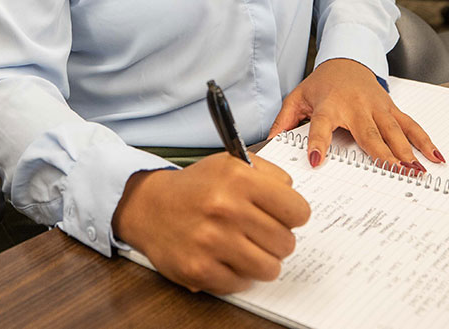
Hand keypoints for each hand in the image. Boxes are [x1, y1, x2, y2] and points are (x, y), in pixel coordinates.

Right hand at [112, 153, 308, 293]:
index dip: (293, 215)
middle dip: (277, 240)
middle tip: (259, 232)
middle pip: (286, 243)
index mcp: (238, 179)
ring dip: (261, 261)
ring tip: (246, 247)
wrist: (150, 207)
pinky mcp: (199, 270)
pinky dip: (238, 274)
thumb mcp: (232, 164)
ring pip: (270, 269)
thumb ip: (271, 176)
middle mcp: (225, 209)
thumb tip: (297, 206)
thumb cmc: (197, 187)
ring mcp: (211, 242)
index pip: (298, 211)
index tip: (283, 216)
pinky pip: (242, 284)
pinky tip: (225, 257)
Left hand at [266, 58, 441, 170]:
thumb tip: (270, 142)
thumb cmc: (322, 83)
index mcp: (329, 106)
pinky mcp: (391, 109)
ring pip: (393, 131)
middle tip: (392, 173)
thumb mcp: (298, 97)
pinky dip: (424, 141)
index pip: (320, 126)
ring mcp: (377, 108)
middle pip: (368, 133)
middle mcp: (355, 107)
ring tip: (415, 171)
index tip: (315, 160)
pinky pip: (410, 125)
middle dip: (380, 153)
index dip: (317, 142)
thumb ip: (285, 120)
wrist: (347, 59)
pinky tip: (435, 157)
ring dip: (406, 151)